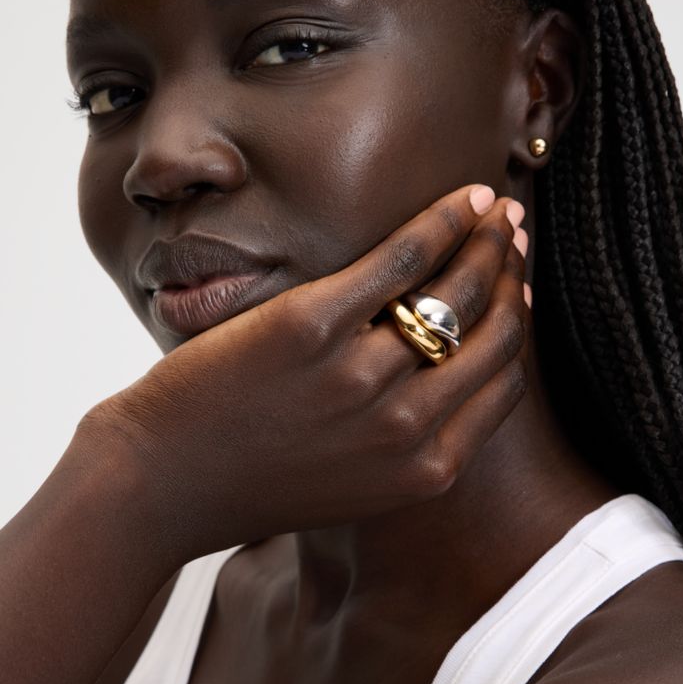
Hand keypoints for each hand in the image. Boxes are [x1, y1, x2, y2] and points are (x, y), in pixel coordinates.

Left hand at [78, 184, 530, 561]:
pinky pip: (402, 259)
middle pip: (494, 333)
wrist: (164, 484)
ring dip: (487, 241)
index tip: (516, 290)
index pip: (504, 381)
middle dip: (514, 274)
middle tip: (514, 236)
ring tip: (494, 211)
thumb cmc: (259, 480)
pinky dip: (443, 221)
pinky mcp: (312, 326)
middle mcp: (405, 428)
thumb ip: (414, 442)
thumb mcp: (358, 483)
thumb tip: (454, 370)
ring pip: (457, 290)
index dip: (517, 326)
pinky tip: (464, 199)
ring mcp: (360, 376)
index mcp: (425, 470)